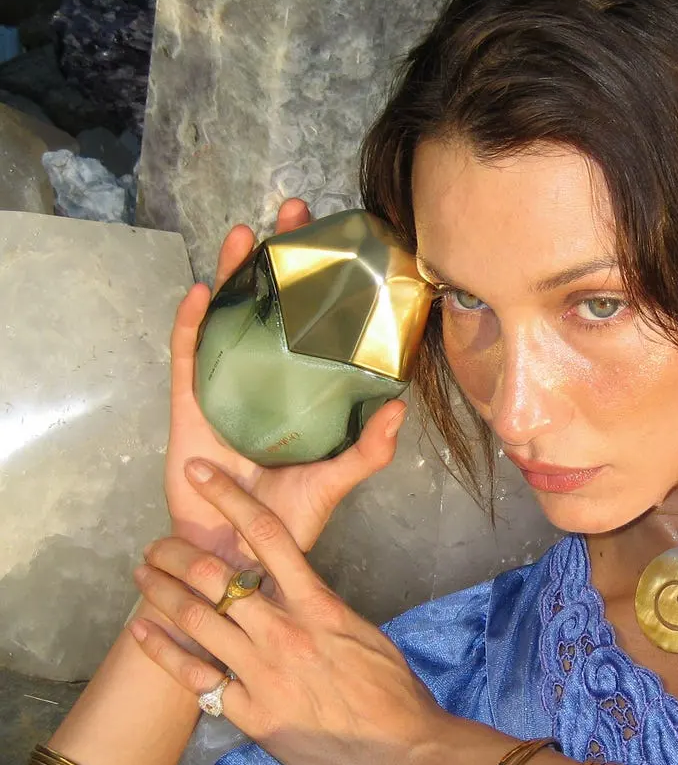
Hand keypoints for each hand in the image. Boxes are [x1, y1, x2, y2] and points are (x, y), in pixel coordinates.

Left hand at [130, 458, 451, 764]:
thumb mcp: (364, 635)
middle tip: (158, 543)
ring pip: (197, 620)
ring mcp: (261, 672)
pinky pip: (194, 677)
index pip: (269, 535)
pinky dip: (163, 651)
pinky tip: (142, 631)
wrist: (401, 753)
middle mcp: (283, 630)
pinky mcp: (248, 713)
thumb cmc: (395, 693)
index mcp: (319, 604)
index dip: (229, 499)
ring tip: (142, 573)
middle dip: (178, 553)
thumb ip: (326, 613)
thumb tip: (304, 600)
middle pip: (217, 576)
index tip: (201, 476)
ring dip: (162, 592)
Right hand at [166, 198, 406, 564]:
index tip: (345, 244)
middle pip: (270, 307)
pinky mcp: (189, 407)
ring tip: (246, 233)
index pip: (312, 326)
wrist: (237, 554)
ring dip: (233, 274)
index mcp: (298, 393)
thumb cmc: (286, 520)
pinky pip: (188, 358)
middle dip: (280, 258)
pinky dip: (192, 324)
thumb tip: (403, 409)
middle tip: (295, 211)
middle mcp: (262, 382)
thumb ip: (368, 450)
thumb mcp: (336, 481)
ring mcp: (224, 390)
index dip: (324, 285)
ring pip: (228, 319)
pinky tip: (201, 292)